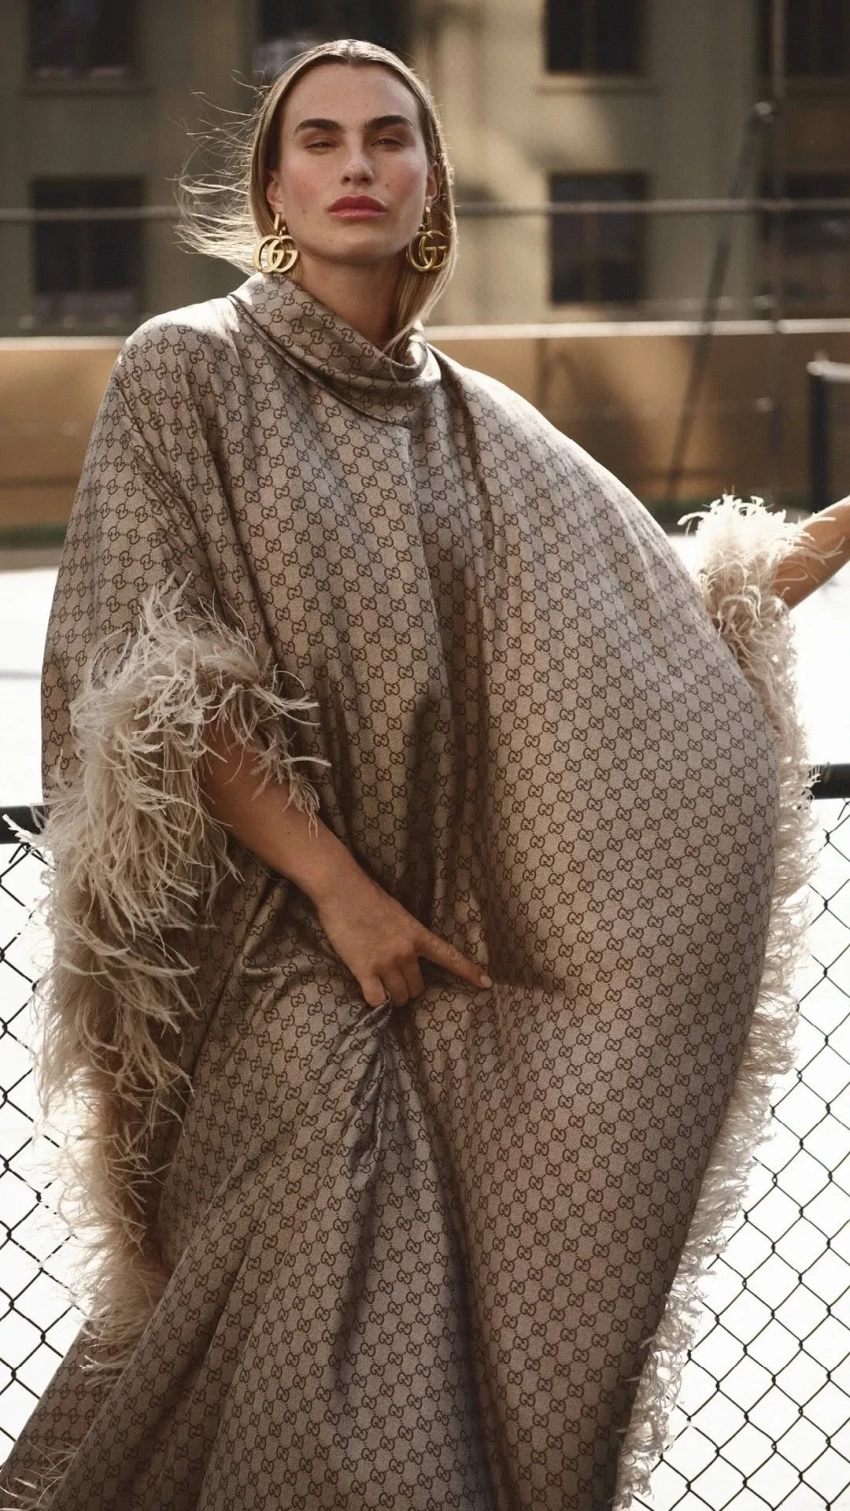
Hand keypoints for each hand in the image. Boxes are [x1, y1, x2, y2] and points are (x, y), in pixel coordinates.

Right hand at [311, 863, 491, 1007]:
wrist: (342, 890)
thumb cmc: (368, 896)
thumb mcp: (398, 914)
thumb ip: (406, 935)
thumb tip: (407, 952)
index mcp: (418, 934)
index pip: (450, 957)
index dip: (469, 972)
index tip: (487, 983)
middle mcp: (406, 952)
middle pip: (418, 987)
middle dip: (409, 989)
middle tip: (397, 981)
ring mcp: (386, 962)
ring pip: (400, 997)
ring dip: (393, 997)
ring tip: (382, 988)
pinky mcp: (364, 970)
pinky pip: (377, 1000)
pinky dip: (375, 1001)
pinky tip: (371, 993)